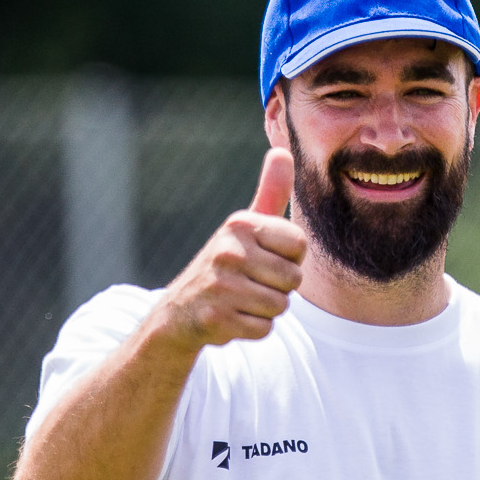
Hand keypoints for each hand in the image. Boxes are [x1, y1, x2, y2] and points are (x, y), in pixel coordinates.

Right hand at [153, 148, 306, 348]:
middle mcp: (228, 251)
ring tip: (240, 300)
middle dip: (279, 288)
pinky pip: (264, 329)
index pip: (299, 244)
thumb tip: (282, 150)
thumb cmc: (224, 266)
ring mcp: (220, 286)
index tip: (263, 258)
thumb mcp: (243, 228)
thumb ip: (269, 193)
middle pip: (294, 279)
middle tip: (249, 284)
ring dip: (266, 310)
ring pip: (280, 306)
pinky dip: (252, 329)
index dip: (288, 257)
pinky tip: (231, 318)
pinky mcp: (216, 318)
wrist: (179, 312)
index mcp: (240, 226)